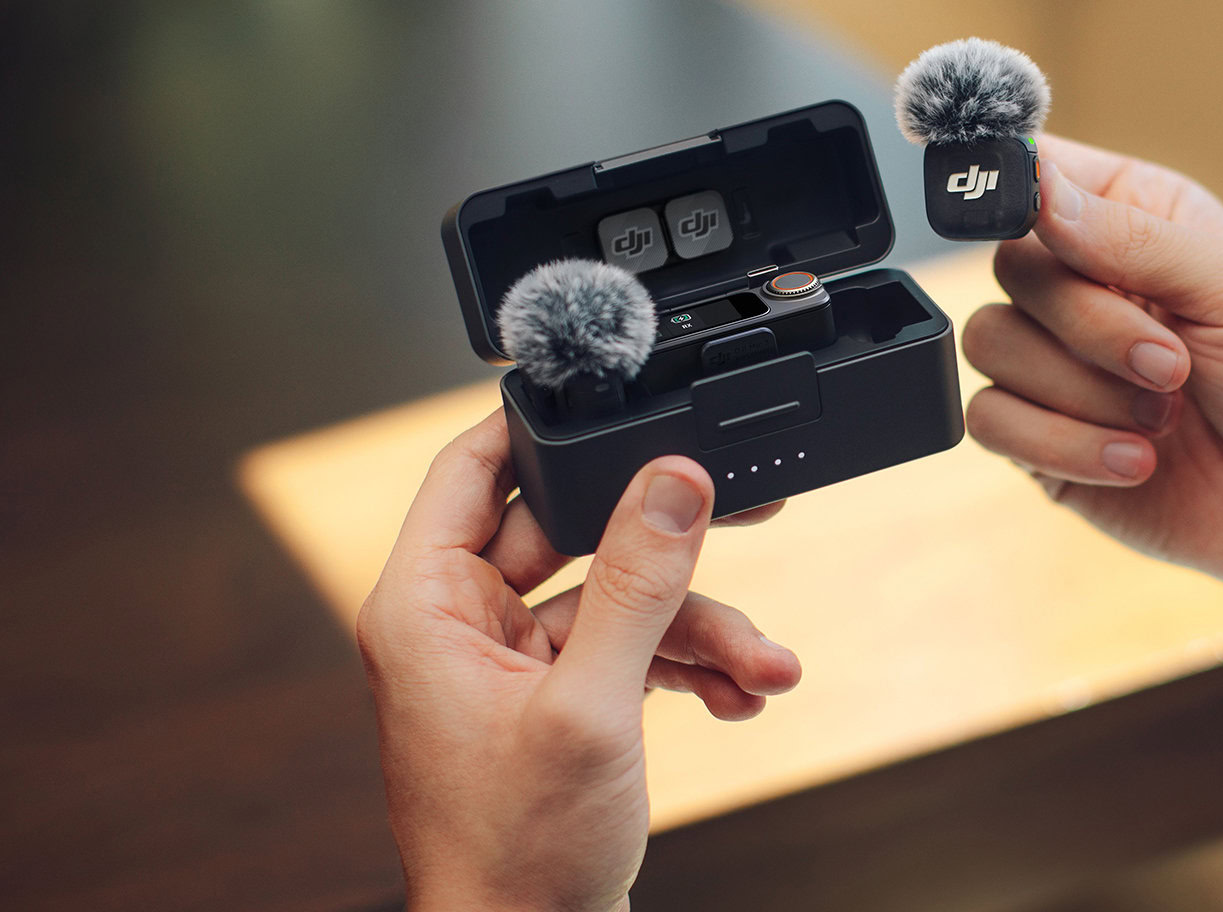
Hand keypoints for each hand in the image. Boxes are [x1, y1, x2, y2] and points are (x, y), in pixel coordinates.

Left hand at [357, 411, 801, 911]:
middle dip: (669, 546)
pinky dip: (688, 667)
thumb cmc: (515, 855)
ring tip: (764, 662)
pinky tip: (741, 693)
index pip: (474, 466)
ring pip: (619, 595)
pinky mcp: (557, 699)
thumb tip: (674, 481)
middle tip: (743, 511)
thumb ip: (637, 585)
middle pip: (573, 530)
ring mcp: (511, 663)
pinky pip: (630, 647)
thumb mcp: (591, 704)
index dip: (545, 426)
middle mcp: (461, 623)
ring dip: (701, 626)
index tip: (622, 400)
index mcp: (425, 606)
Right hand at [962, 135, 1222, 601]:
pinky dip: (1066, 445)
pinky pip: (991, 421)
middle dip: (1092, 325)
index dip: (1006, 178)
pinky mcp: (1035, 437)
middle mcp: (1077, 280)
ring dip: (1086, 391)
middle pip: (1011, 265)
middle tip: (1175, 366)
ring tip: (1165, 417)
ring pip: (991, 342)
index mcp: (1126, 214)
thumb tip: (1038, 189)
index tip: (1027, 208)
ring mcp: (1050, 360)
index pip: (1035, 169)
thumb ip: (1134, 236)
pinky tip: (1138, 462)